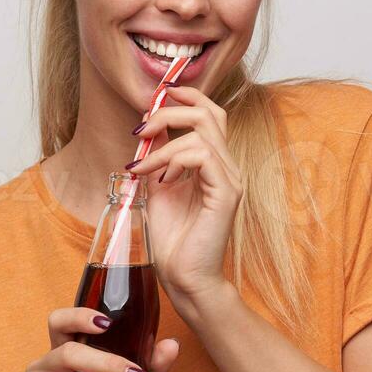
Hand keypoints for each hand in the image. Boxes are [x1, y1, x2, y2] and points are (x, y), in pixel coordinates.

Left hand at [125, 83, 243, 307]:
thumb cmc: (173, 239)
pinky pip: (202, 156)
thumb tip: (147, 129)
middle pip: (209, 113)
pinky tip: (157, 177)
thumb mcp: (157, 187)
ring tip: (143, 166)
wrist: (184, 277)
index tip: (158, 94)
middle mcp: (226, 168)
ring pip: (202, 133)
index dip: (187, 96)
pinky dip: (172, 159)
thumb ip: (157, 158)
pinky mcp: (226, 195)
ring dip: (164, 143)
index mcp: (213, 164)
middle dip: (171, 111)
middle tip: (142, 127)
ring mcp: (229, 180)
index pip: (210, 114)